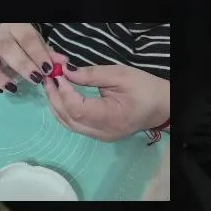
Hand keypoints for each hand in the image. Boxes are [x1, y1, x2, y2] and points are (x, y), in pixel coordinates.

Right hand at [0, 23, 52, 94]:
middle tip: (36, 79)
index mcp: (16, 29)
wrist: (10, 38)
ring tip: (14, 88)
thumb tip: (63, 64)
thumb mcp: (41, 45)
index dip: (37, 54)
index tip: (48, 69)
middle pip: (5, 48)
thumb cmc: (28, 44)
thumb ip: (51, 55)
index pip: (26, 38)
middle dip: (21, 65)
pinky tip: (0, 91)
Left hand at [41, 52, 169, 141]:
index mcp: (112, 117)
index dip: (64, 93)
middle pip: (68, 119)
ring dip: (57, 105)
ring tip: (52, 87)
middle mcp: (103, 132)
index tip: (59, 75)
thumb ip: (92, 74)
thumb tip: (66, 73)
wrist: (162, 106)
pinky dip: (65, 111)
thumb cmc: (146, 88)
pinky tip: (62, 98)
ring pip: (68, 124)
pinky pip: (75, 125)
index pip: (77, 109)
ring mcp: (100, 137)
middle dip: (55, 98)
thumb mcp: (121, 75)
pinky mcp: (99, 135)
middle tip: (49, 79)